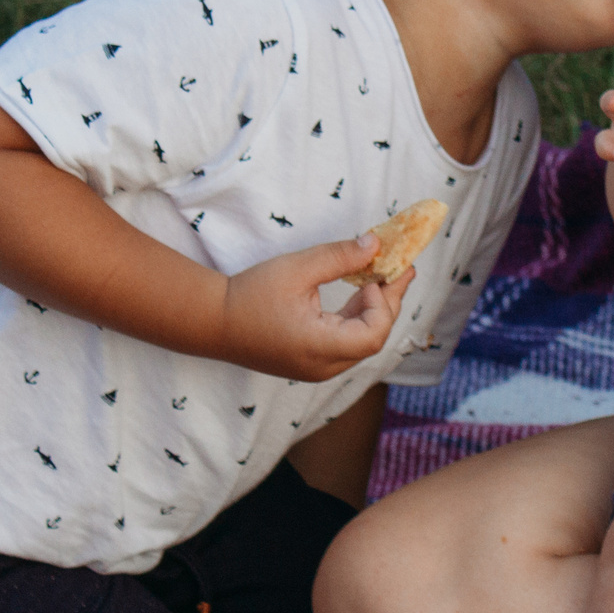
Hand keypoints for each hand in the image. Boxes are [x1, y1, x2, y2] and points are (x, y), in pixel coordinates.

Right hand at [216, 236, 418, 382]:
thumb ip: (340, 257)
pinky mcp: (310, 363)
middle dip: (388, 302)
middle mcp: (323, 366)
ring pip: (361, 342)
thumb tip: (377, 244)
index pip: (374, 335)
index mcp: (320, 348)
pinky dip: (356, 318)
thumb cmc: (251, 295)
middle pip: (372, 339)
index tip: (372, 275)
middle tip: (401, 269)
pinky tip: (360, 293)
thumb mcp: (297, 268)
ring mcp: (317, 369)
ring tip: (384, 277)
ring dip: (374, 310)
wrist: (212, 322)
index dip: (382, 303)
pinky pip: (345, 344)